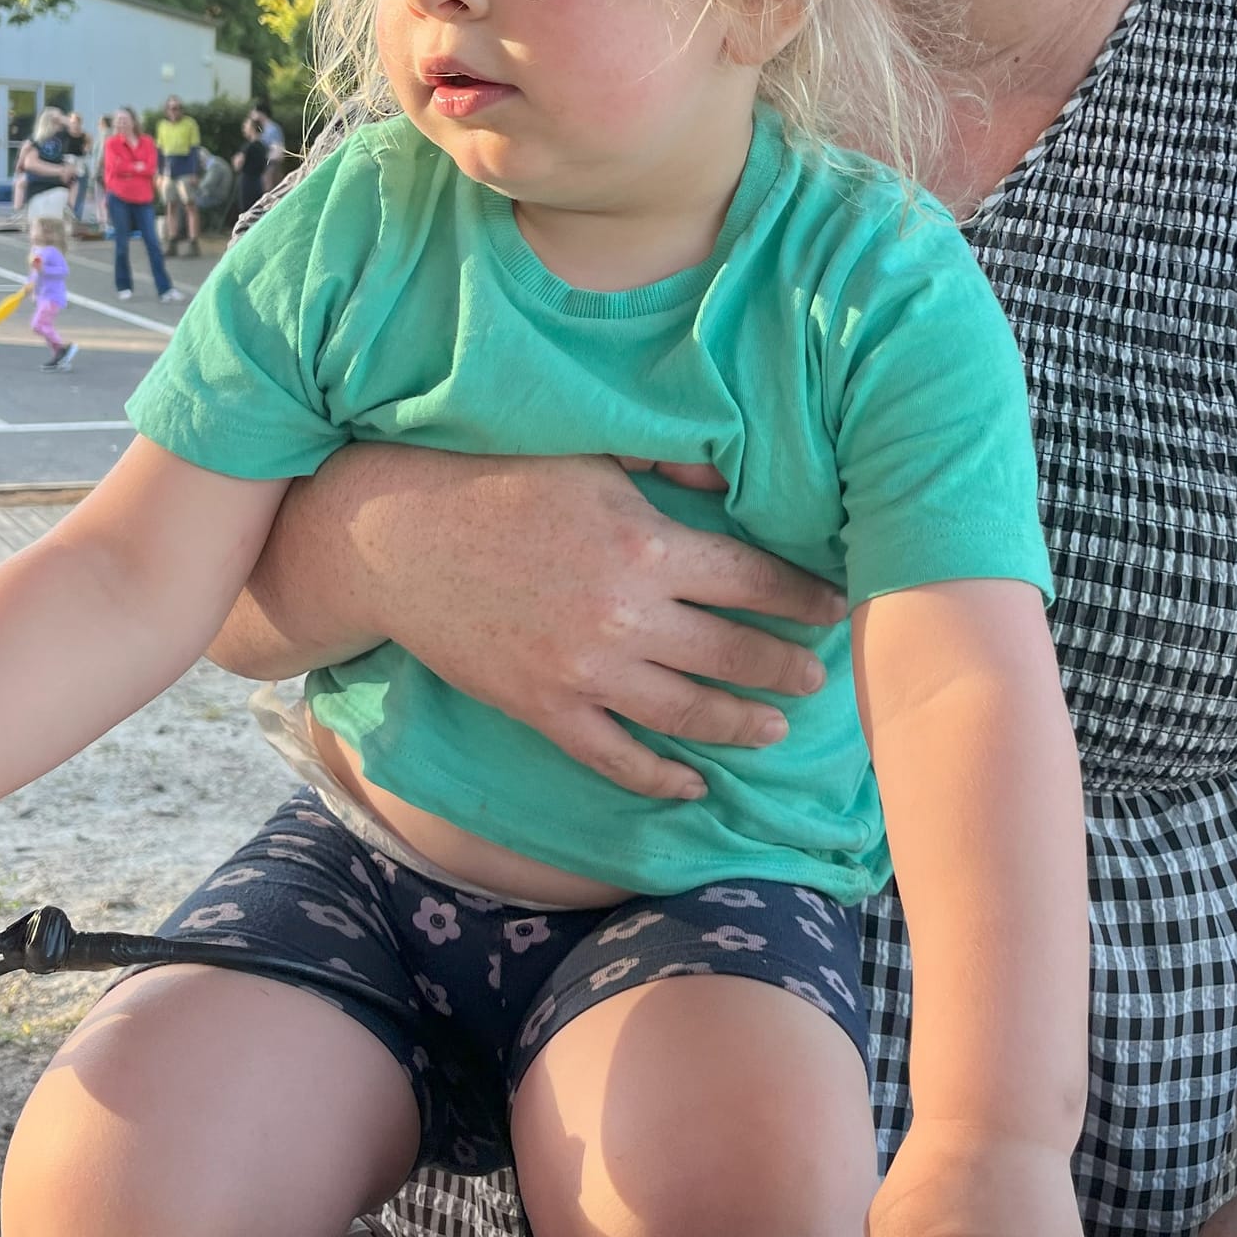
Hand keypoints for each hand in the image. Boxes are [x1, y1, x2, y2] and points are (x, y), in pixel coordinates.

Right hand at [220, 448, 847, 798]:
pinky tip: (692, 782)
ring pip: (686, 713)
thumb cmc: (499, 481)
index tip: (835, 604)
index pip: (751, 579)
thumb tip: (731, 483)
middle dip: (785, 665)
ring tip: (774, 726)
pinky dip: (659, 776)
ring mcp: (586, 673)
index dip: (802, 596)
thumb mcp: (593, 454)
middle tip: (819, 675)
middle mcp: (627, 617)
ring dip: (739, 722)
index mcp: (647, 545)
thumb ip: (668, 469)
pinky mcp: (545, 709)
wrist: (400, 537)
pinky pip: (615, 757)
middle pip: (732, 652)